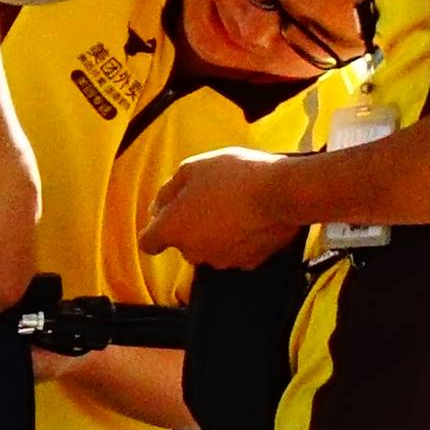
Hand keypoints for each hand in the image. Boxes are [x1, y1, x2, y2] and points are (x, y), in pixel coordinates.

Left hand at [146, 144, 317, 270]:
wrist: (282, 192)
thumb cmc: (235, 176)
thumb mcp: (192, 168)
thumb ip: (169, 190)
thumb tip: (160, 204)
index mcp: (173, 230)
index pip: (148, 242)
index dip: (156, 228)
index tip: (169, 214)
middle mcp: (193, 251)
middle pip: (182, 243)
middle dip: (190, 225)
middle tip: (208, 198)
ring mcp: (222, 260)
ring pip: (210, 248)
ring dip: (215, 232)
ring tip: (233, 205)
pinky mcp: (249, 262)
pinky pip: (237, 251)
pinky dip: (240, 239)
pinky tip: (250, 218)